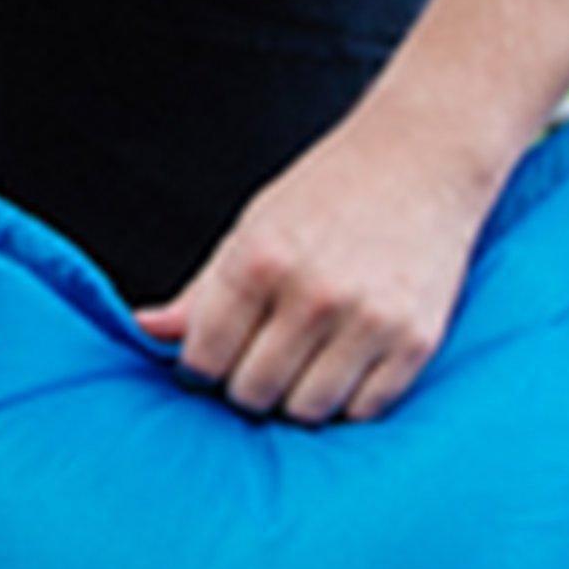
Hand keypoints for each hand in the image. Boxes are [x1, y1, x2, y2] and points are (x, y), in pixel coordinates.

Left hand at [136, 103, 501, 422]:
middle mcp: (314, 293)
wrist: (423, 157)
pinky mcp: (416, 340)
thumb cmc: (330, 191)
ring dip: (296, 399)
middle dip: (246, 386)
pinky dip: (348, 401)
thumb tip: (145, 330)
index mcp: (260, 260)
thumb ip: (202, 291)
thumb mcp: (253, 228)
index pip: (205, 358)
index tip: (209, 364)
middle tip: (258, 362)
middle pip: (253, 392)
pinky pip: (366, 410)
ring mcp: (370, 320)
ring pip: (308, 410)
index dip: (199, 370)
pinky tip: (343, 367)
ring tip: (302, 365)